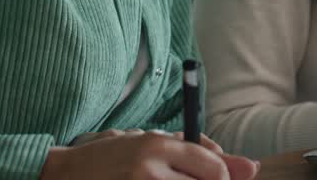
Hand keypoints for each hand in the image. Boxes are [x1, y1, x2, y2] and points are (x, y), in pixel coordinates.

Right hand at [42, 129, 258, 179]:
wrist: (63, 174)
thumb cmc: (115, 155)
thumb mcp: (154, 141)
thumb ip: (199, 151)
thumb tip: (252, 167)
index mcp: (157, 145)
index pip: (213, 168)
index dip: (224, 178)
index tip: (217, 179)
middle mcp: (148, 169)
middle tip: (180, 178)